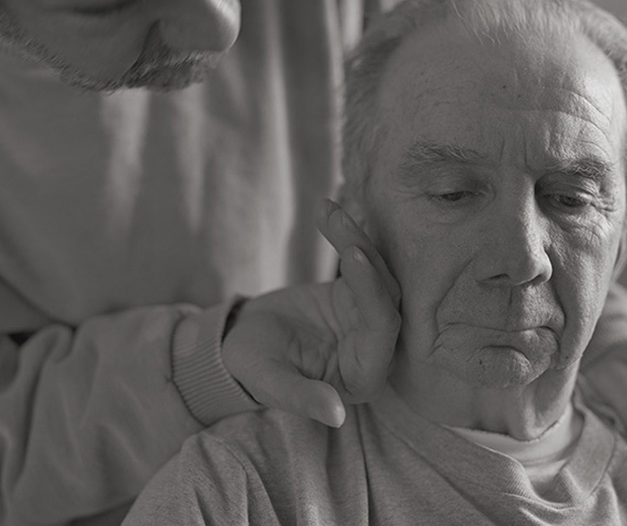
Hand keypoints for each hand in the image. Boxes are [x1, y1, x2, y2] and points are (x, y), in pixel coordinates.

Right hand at [221, 200, 400, 426]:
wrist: (240, 346)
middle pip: (386, 296)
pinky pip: (359, 259)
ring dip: (354, 239)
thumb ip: (302, 399)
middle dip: (364, 257)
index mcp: (363, 376)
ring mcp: (367, 317)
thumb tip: (337, 416)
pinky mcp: (357, 292)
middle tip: (338, 223)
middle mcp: (375, 347)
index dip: (373, 293)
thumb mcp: (271, 383)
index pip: (382, 330)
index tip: (353, 256)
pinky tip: (326, 210)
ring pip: (376, 273)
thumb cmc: (254, 371)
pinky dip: (344, 235)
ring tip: (327, 212)